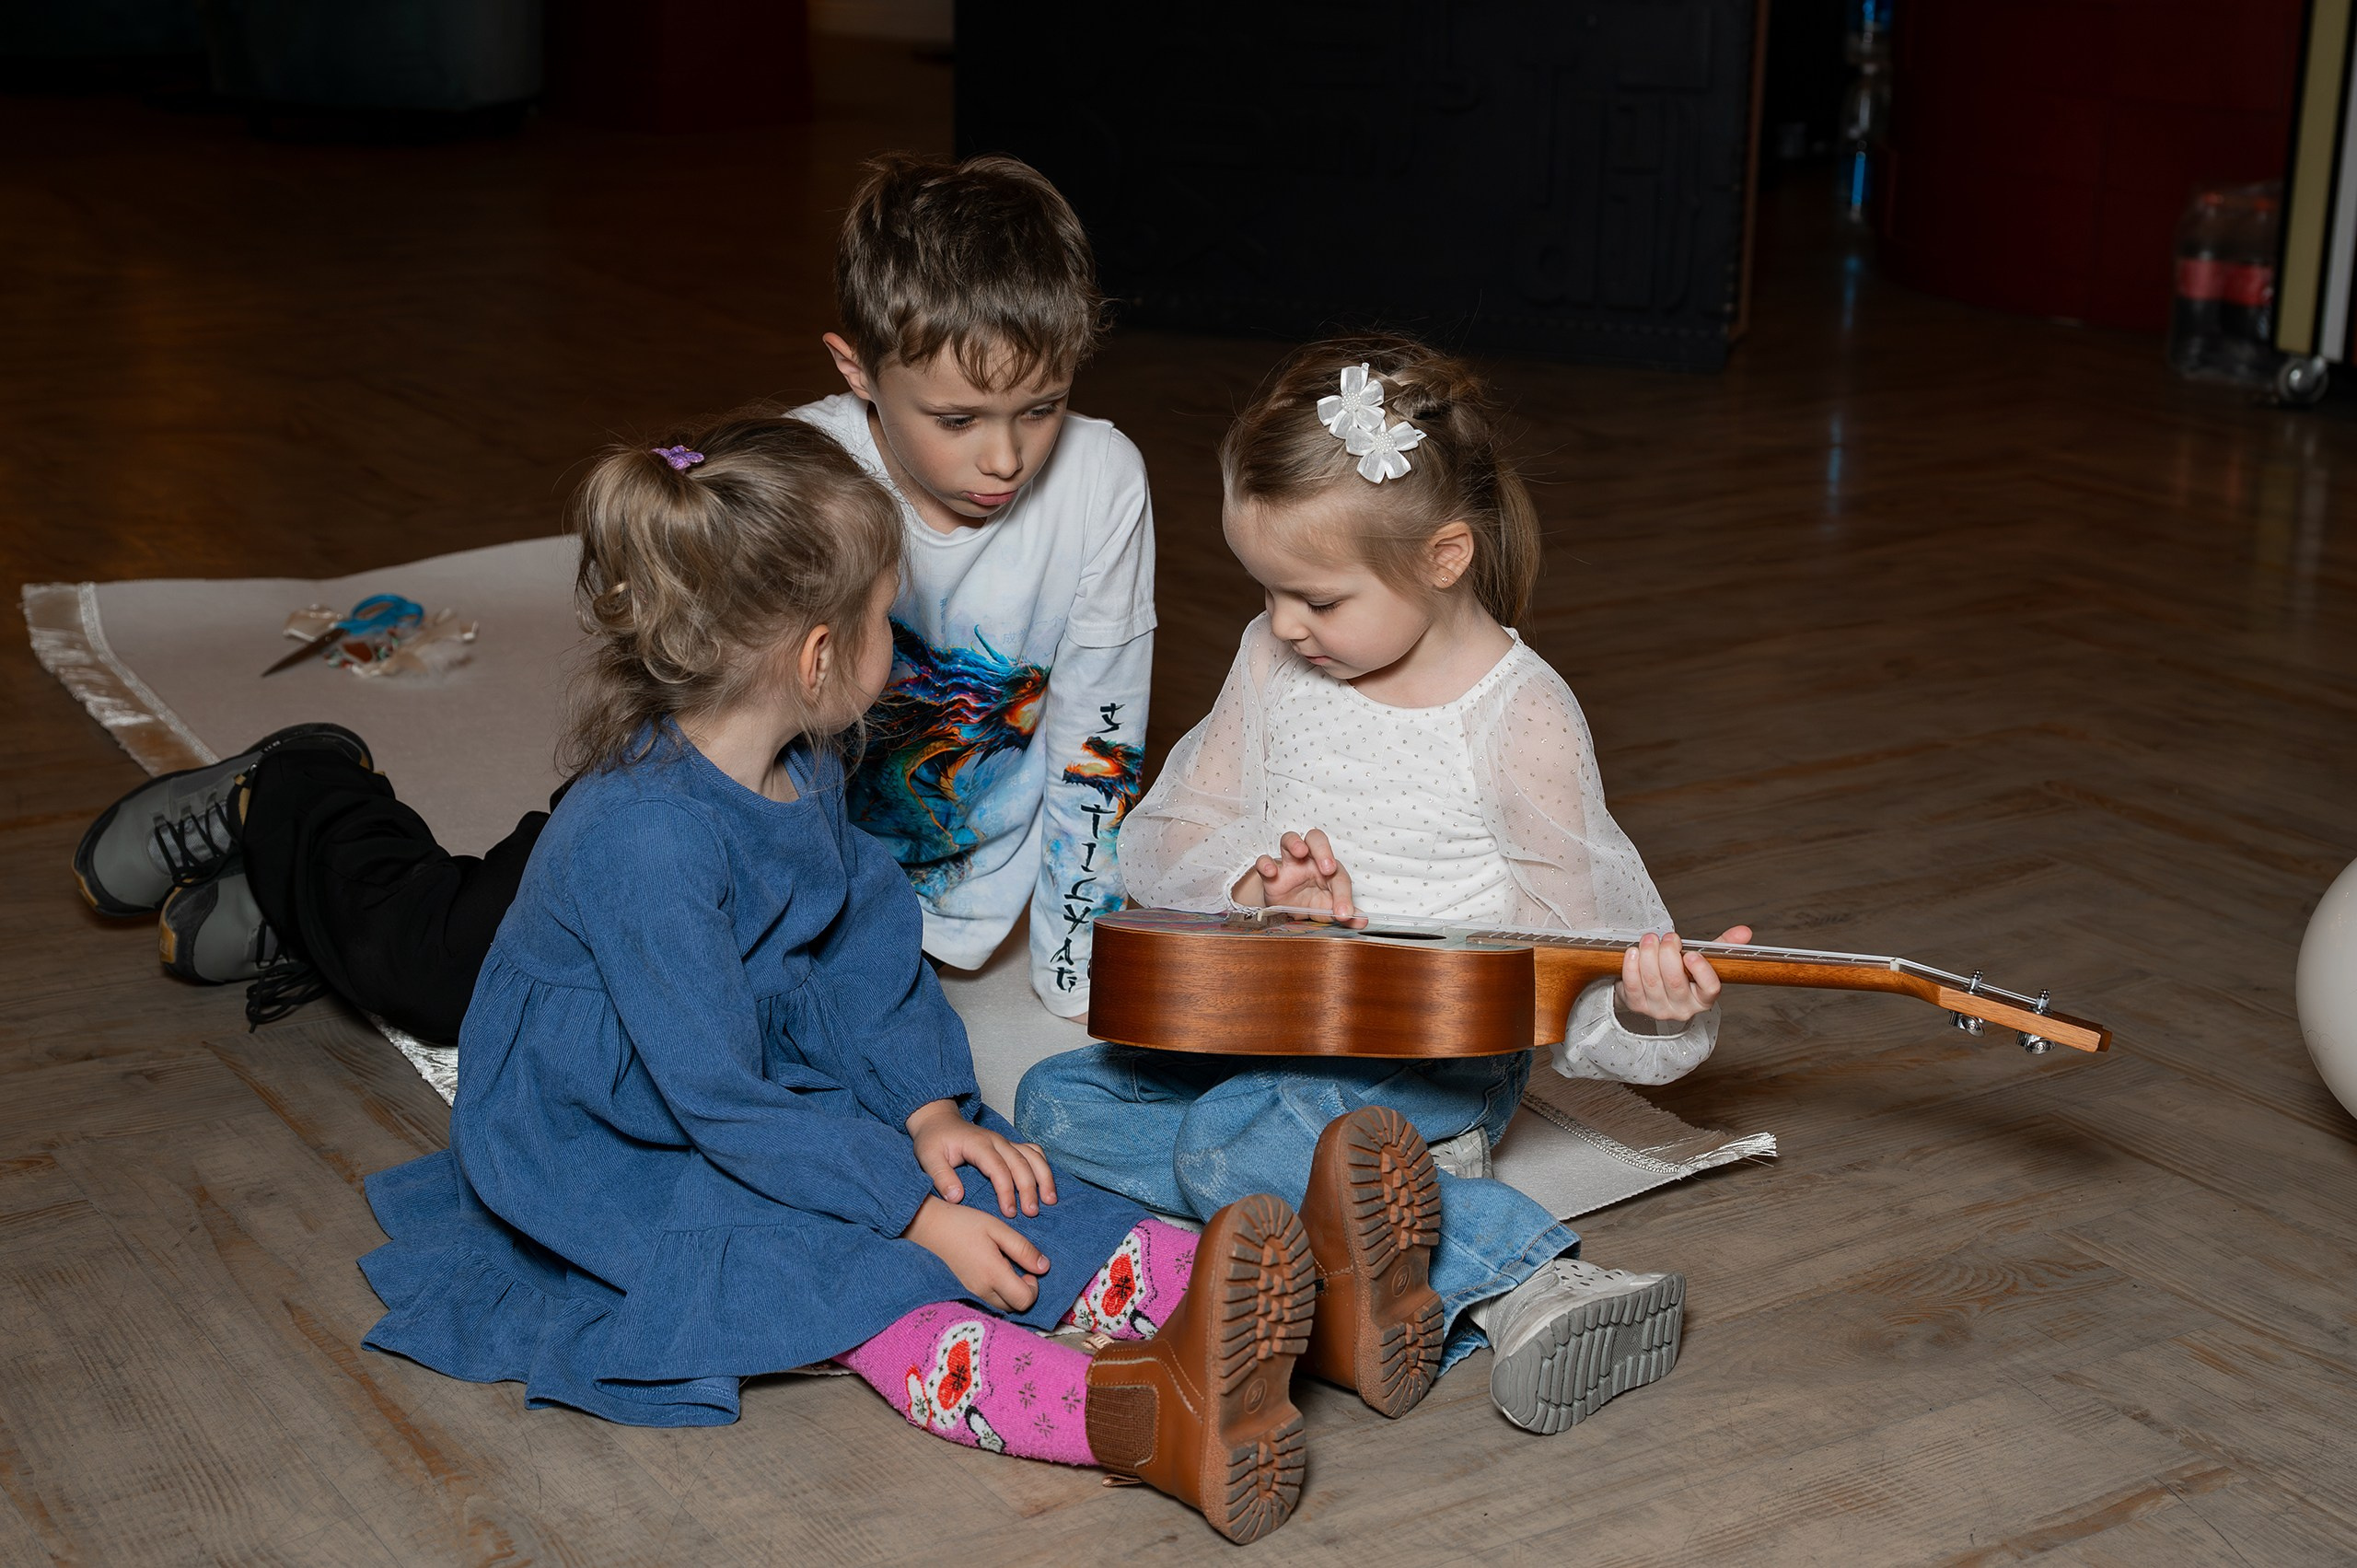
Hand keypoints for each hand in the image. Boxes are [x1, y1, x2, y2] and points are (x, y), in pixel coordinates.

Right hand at [904, 1196, 1047, 1312]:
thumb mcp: (998, 1229)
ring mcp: (972, 1293)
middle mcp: (982, 1290)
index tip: (1028, 1268)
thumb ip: (1023, 1249)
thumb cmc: (966, 1224)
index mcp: (993, 1274)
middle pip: (1014, 1307)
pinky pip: (989, 1300)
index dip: (1034, 1287)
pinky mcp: (965, 1291)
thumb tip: (1044, 1267)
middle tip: (1017, 1266)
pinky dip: (997, 1291)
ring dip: (1010, 1292)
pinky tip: (993, 1270)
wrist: (931, 1227)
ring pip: (1001, 1306)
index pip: (1025, 1300)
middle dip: (1023, 1291)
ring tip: (1005, 1266)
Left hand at [905, 1098, 1057, 1217]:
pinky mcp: (1009, 1145)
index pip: (998, 1168)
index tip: (1009, 1213)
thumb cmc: (933, 1141)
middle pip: (1021, 1163)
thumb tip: (956, 1197)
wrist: (938, 1121)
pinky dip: (1043, 1166)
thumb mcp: (928, 1158)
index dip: (1006, 1191)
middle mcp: (997, 1141)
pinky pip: (1033, 1151)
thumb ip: (941, 1177)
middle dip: (1029, 1189)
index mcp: (978, 1144)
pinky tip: (1047, 1184)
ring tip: (1050, 1201)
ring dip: (1044, 1177)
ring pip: (1033, 1156)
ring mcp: (1005, 1142)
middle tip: (1032, 1213)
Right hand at [1230, 829, 1359, 920]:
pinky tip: (1271, 872)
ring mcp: (1288, 864)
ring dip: (1295, 842)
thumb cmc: (1312, 902)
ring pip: (1289, 839)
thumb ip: (1344, 914)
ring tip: (1300, 852)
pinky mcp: (1270, 873)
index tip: (1343, 914)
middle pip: (1316, 839)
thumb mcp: (1328, 910)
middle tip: (1328, 868)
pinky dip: (1266, 863)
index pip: (1339, 876)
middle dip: (1323, 850)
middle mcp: (1309, 860)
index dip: (1343, 895)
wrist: (1286, 909)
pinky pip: (1264, 860)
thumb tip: (1361, 921)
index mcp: (1328, 869)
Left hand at [1617, 926, 1753, 1022]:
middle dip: (1668, 954)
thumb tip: (1744, 931)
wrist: (1651, 988)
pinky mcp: (1637, 1006)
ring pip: (1652, 981)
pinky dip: (1631, 966)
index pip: (1710, 988)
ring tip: (1650, 939)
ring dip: (1648, 955)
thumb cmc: (1680, 972)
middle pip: (1675, 981)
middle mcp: (1682, 1008)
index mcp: (1704, 998)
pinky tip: (1633, 952)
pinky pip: (1632, 986)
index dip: (1701, 971)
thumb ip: (1721, 945)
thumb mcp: (1701, 960)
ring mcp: (1658, 1009)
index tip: (1691, 953)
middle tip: (1668, 937)